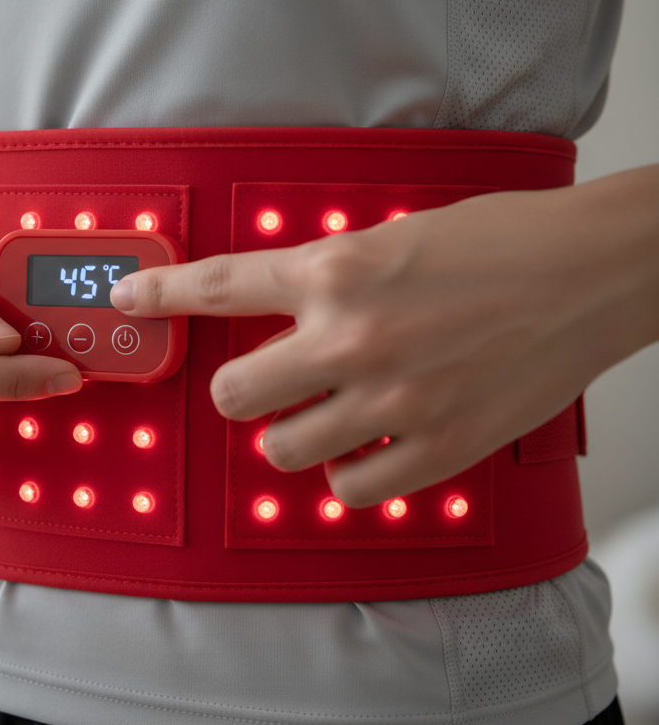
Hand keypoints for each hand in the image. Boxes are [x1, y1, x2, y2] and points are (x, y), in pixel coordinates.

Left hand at [111, 185, 646, 506]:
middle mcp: (352, 336)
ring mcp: (394, 398)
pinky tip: (365, 446)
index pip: (218, 286)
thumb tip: (284, 311)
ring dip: (289, 434)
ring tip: (322, 415)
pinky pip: (352, 487)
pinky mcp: (439, 445)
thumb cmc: (504, 241)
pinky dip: (348, 472)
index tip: (129, 299)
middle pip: (232, 393)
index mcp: (337, 269)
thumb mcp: (395, 237)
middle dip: (237, 390)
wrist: (595, 269)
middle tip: (265, 382)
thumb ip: (331, 278)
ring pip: (281, 450)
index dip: (161, 294)